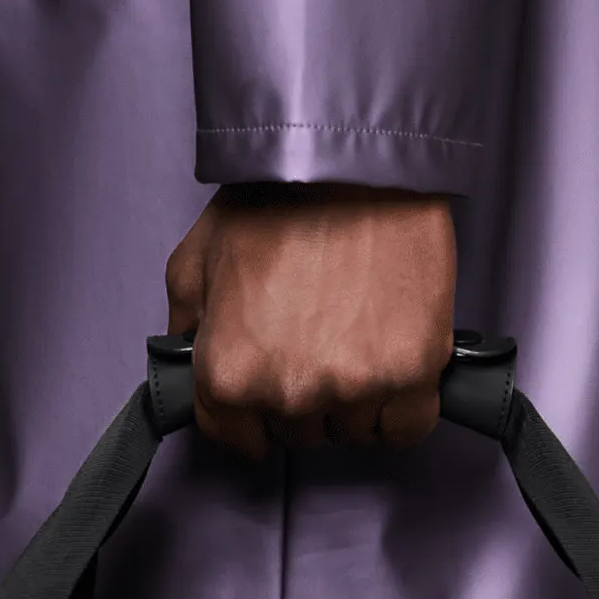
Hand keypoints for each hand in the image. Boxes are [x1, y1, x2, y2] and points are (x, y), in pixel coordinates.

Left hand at [162, 188, 456, 459]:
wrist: (354, 161)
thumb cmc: (277, 199)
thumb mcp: (197, 257)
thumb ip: (187, 324)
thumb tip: (191, 362)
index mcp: (228, 372)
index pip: (235, 437)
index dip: (249, 415)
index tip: (267, 392)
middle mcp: (287, 392)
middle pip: (296, 433)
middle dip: (301, 395)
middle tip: (314, 338)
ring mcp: (352, 388)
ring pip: (350, 431)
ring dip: (353, 400)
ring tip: (355, 337)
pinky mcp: (411, 373)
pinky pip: (405, 430)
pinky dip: (400, 410)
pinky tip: (393, 371)